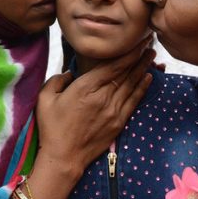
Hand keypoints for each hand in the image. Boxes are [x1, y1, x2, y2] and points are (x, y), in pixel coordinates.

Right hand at [27, 36, 154, 198]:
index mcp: (85, 87)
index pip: (113, 65)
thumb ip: (57, 79)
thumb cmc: (52, 127)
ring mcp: (113, 110)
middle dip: (139, 56)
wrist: (64, 157)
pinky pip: (134, 101)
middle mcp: (103, 96)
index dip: (128, 52)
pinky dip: (142, 88)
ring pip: (132, 84)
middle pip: (126, 72)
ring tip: (152, 56)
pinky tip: (148, 78)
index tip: (138, 41)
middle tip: (150, 42)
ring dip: (143, 68)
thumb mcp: (45, 98)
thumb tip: (70, 73)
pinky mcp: (118, 122)